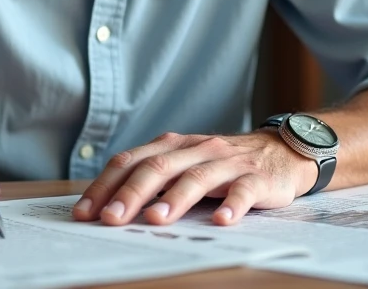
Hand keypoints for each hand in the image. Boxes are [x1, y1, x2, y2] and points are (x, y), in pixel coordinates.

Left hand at [71, 131, 316, 226]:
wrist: (282, 151)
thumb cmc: (224, 165)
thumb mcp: (186, 164)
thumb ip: (154, 180)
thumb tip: (108, 207)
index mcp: (174, 146)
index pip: (132, 161)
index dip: (106, 186)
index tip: (85, 212)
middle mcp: (197, 149)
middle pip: (159, 167)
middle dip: (131, 194)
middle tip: (110, 219)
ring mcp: (228, 163)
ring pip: (197, 177)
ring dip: (175, 198)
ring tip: (156, 219)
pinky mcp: (257, 178)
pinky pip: (244, 191)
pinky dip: (232, 205)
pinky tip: (222, 221)